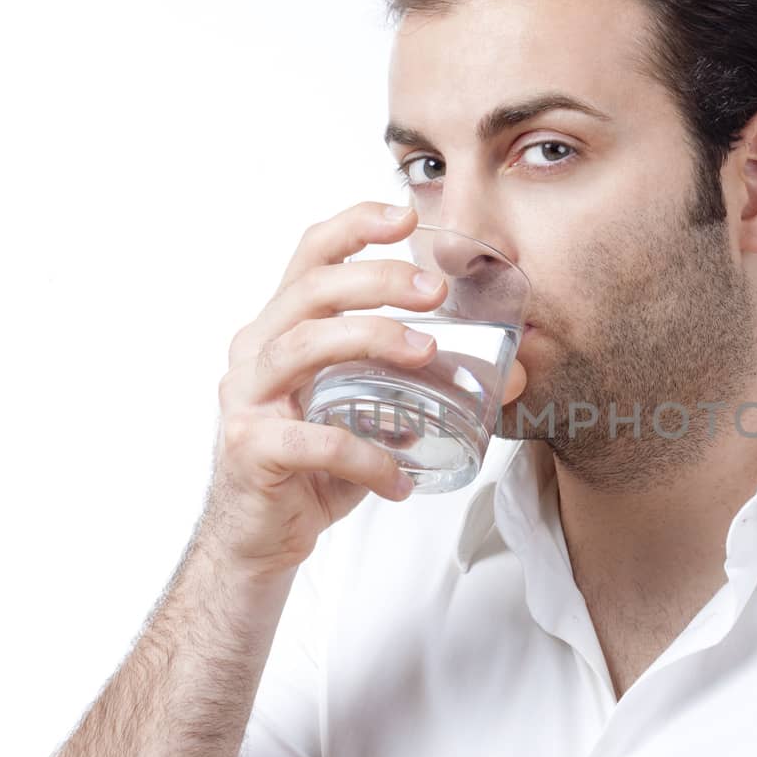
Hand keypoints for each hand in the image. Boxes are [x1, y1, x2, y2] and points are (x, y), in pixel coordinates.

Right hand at [196, 201, 518, 575]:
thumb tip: (510, 374)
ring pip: (303, 346)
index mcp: (280, 329)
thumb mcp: (372, 414)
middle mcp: (254, 352)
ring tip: (428, 355)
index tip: (406, 215)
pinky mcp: (250, 449)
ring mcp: (246, 399)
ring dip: (371, 340)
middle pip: (310, 291)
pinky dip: (366, 455)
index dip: (354, 226)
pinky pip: (315, 440)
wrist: (259, 541)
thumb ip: (423, 388)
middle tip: (436, 290)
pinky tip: (401, 475)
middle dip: (378, 280)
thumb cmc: (316, 469)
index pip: (309, 256)